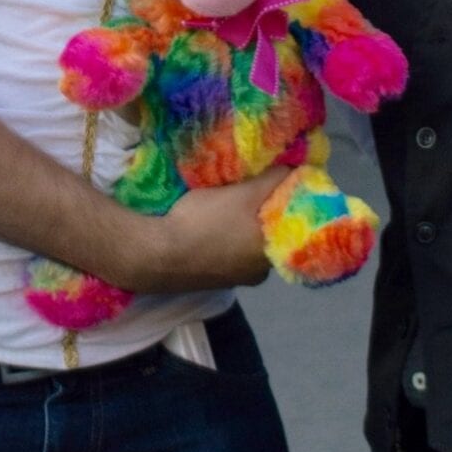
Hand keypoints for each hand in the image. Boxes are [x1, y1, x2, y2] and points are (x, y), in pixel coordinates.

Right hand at [112, 168, 290, 293]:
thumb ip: (273, 179)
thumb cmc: (205, 222)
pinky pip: (228, 254)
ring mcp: (236, 280)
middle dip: (261, 212)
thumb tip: (294, 169)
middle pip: (269, 233)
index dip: (283, 198)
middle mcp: (261, 273)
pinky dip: (225, 239)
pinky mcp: (214, 281)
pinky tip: (211, 226)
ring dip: (242, 227)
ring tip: (227, 206)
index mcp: (273, 253)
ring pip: (248, 244)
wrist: (156, 256)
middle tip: (247, 191)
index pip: (291, 221)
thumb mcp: (243, 193)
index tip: (271, 182)